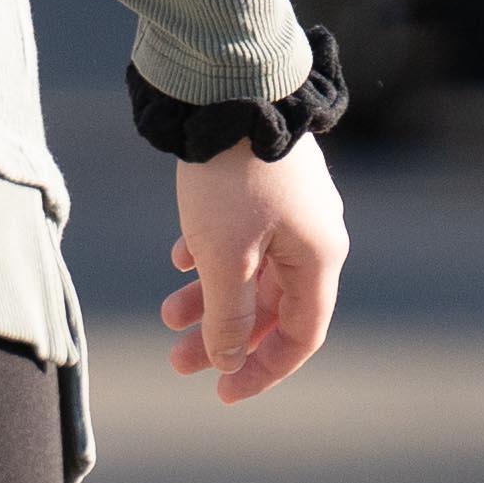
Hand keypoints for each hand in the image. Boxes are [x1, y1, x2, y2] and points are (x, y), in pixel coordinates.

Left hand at [162, 137, 346, 402]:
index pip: (301, 335)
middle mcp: (313, 237)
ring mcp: (291, 208)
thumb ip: (229, 314)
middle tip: (177, 360)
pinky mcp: (265, 183)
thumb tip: (227, 360)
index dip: (264, 369)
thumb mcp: (225, 255)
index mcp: (318, 259)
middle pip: (271, 305)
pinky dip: (212, 253)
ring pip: (252, 269)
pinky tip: (178, 258)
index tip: (223, 393)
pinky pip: (242, 234)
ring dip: (211, 296)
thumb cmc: (230, 178)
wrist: (226, 89)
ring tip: (165, 314)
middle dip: (225, 336)